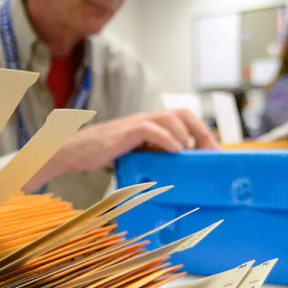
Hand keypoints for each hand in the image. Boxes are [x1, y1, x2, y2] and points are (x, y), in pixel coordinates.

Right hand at [24, 109, 218, 191]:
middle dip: (202, 131)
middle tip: (212, 152)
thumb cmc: (101, 155)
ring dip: (187, 134)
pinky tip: (176, 150)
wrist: (72, 151)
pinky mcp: (126, 132)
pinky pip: (152, 130)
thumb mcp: (133, 155)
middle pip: (183, 113)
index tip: (214, 153)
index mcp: (149, 124)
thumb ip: (151, 156)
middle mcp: (146, 119)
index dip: (201, 132)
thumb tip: (175, 173)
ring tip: (193, 152)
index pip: (183, 119)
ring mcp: (136, 124)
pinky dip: (167, 138)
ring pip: (171, 117)